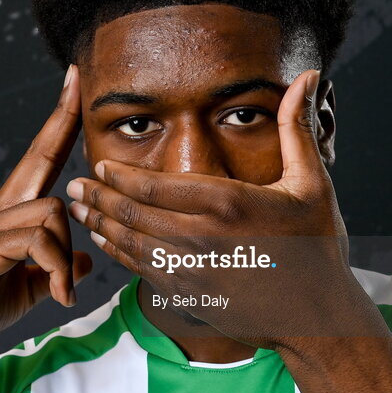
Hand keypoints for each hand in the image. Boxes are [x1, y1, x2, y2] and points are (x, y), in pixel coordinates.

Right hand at [0, 65, 91, 364]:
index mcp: (7, 215)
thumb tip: (83, 262)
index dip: (59, 120)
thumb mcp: (22, 290)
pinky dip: (56, 270)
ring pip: (51, 211)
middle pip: (42, 158)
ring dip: (67, 254)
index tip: (74, 80)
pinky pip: (36, 241)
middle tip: (77, 76)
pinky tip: (59, 298)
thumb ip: (52, 272)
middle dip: (62, 117)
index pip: (40, 157)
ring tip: (65, 294)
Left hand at [66, 70, 375, 350]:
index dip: (120, 176)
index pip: (156, 186)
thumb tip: (306, 76)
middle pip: (135, 215)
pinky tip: (106, 243)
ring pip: (133, 246)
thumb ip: (296, 128)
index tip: (99, 164)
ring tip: (79, 210)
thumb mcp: (312, 182)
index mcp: (229, 204)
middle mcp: (205, 239)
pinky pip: (145, 273)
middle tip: (73, 185)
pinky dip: (120, 255)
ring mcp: (195, 273)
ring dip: (102, 227)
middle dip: (99, 199)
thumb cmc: (318, 246)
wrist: (318, 316)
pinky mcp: (193, 297)